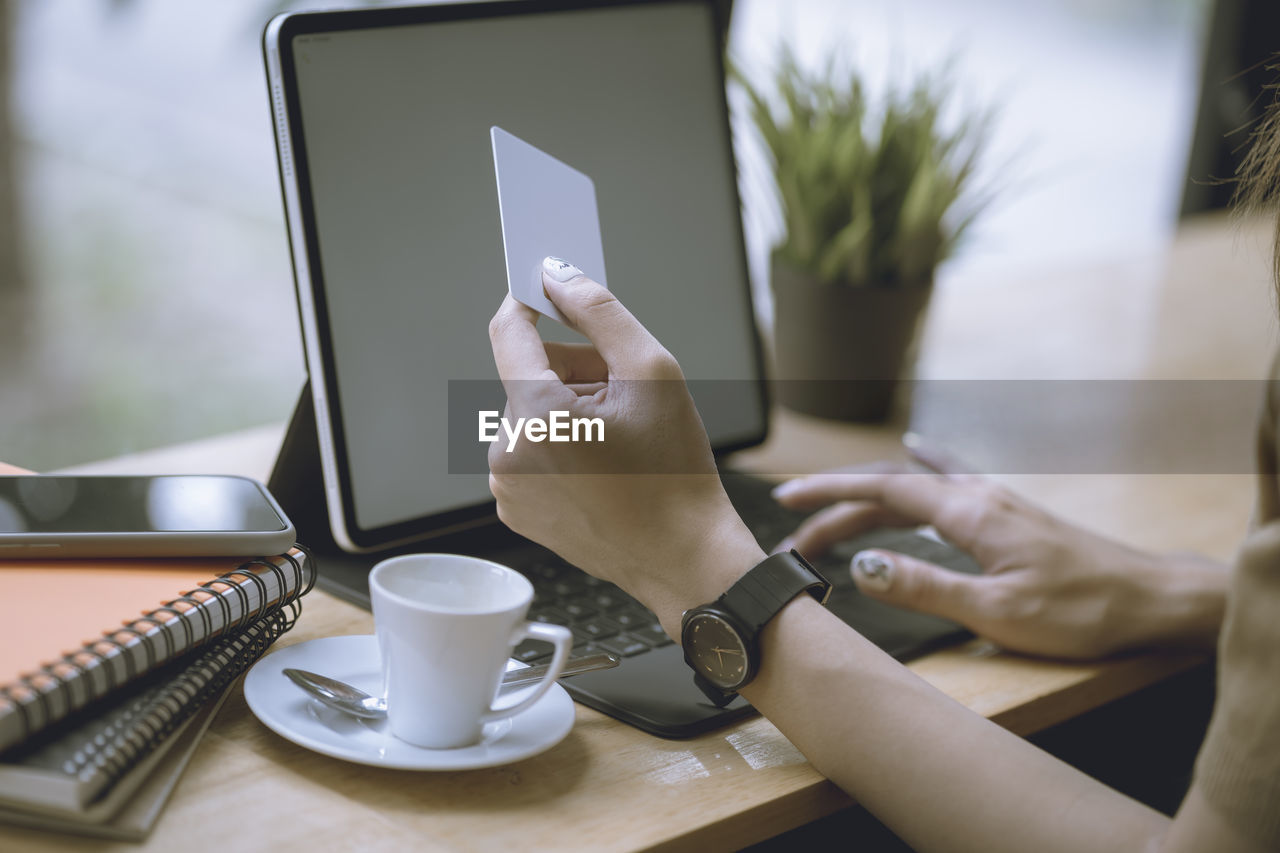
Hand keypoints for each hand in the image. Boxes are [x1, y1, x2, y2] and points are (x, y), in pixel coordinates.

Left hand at [487, 261, 763, 631]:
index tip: (550, 292)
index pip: (509, 332)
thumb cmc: (674, 473)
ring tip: (617, 442)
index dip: (531, 302)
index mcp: (536, 417)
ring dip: (567, 414)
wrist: (681, 556)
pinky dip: (559, 450)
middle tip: (623, 398)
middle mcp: (507, 453)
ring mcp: (506, 487)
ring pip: (529, 416)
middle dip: (573, 375)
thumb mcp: (653, 373)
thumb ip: (600, 313)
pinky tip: (600, 470)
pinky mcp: (514, 510)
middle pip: (528, 377)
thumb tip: (559, 276)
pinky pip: (528, 455)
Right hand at [773, 452, 1225, 658]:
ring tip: (830, 520)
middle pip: (888, 489)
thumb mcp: (995, 611)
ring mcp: (994, 499)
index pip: (880, 492)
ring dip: (867, 500)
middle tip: (794, 533)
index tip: (785, 501)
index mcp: (968, 514)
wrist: (1150, 599)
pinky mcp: (1008, 511)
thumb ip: (924, 585)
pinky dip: (919, 467)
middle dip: (835, 507)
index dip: (827, 495)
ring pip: (914, 486)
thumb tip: (863, 566)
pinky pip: (948, 477)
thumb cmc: (1081, 611)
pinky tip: (915, 449)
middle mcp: (977, 495)